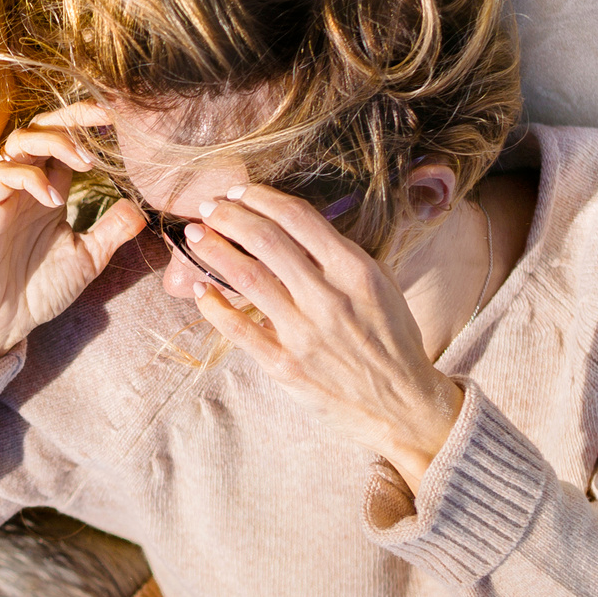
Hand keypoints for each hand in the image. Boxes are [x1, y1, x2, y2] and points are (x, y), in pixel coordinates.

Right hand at [0, 105, 147, 371]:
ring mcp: (5, 195)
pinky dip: (32, 177)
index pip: (68, 142)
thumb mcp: (89, 257)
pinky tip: (53, 200)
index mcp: (50, 191)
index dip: (91, 126)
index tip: (122, 121)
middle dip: (73, 117)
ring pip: (20, 141)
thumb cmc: (38, 291)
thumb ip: (112, 229)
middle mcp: (27, 185)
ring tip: (84, 161)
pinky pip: (4, 174)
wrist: (1, 324)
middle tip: (106, 117)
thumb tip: (143, 207)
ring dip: (55, 141)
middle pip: (42, 128)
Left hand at [179, 184, 465, 485]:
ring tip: (194, 234)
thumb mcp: (381, 286)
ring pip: (246, 277)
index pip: (298, 218)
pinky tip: (198, 288)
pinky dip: (212, 305)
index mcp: (355, 271)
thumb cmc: (391, 339)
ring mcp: (304, 333)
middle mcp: (328, 298)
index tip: (239, 191)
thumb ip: (340, 257)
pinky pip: (238, 329)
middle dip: (230, 215)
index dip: (261, 198)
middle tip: (209, 206)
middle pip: (266, 240)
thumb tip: (290, 227)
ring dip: (213, 250)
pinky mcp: (284, 365)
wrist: (402, 405)